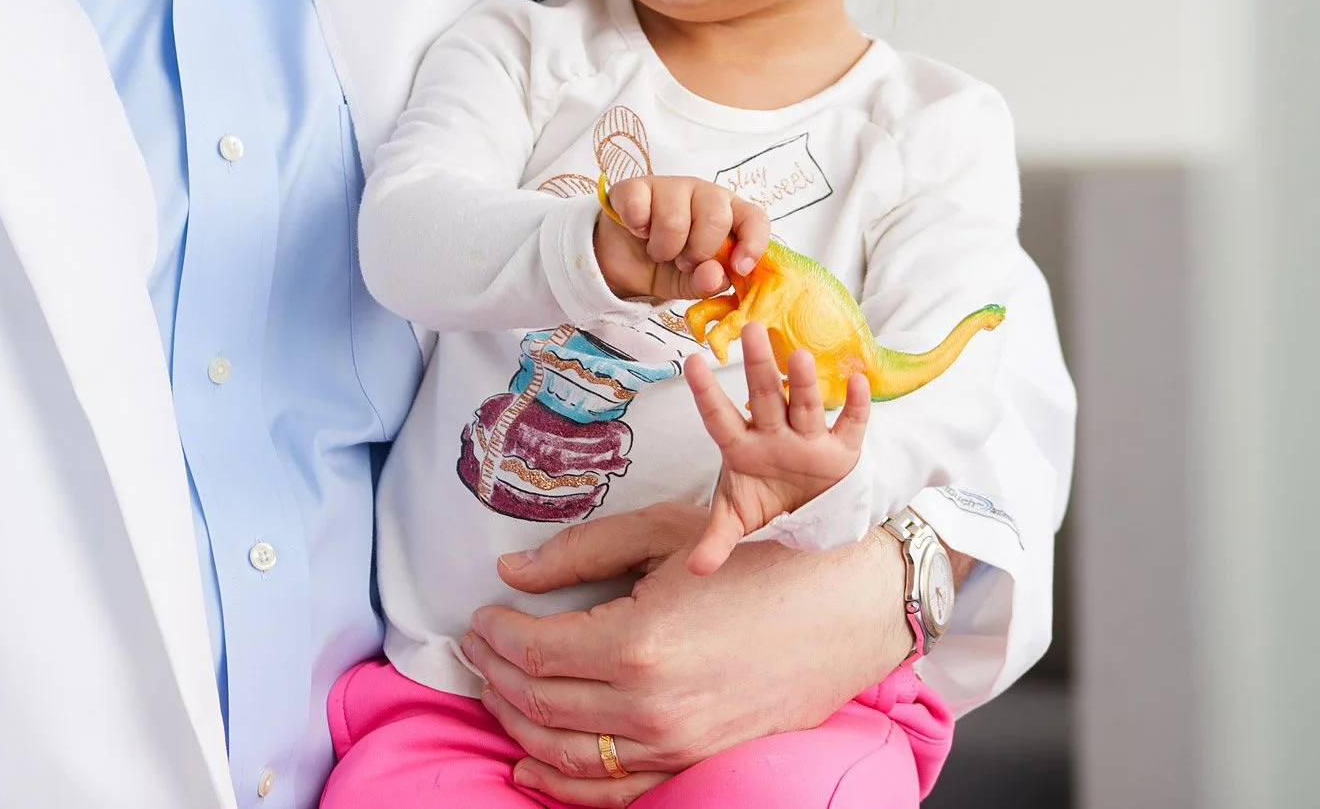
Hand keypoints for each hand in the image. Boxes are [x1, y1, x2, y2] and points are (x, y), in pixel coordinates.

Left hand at [460, 502, 909, 801]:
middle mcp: (649, 707)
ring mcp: (674, 745)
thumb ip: (579, 553)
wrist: (844, 609)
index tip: (480, 615)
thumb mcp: (663, 534)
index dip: (493, 634)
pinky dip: (560, 785)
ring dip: (515, 722)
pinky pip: (613, 792)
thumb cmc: (758, 561)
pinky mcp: (694, 763)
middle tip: (475, 647)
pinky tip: (527, 764)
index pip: (532, 651)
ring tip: (493, 689)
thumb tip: (511, 572)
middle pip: (538, 702)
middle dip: (493, 673)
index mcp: (637, 645)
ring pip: (563, 753)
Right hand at [593, 175, 768, 301]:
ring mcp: (670, 186)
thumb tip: (715, 276)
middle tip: (683, 262)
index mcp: (728, 215)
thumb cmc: (668, 266)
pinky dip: (637, 228)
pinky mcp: (635, 187)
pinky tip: (638, 231)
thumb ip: (707, 282)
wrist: (622, 262)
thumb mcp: (691, 283)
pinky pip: (639, 206)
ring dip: (664, 247)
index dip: (753, 243)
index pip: (755, 218)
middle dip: (698, 251)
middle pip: (716, 217)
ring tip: (658, 251)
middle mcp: (703, 194)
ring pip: (675, 218)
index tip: (739, 268)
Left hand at [683, 324, 869, 575]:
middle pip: (765, 397)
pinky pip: (851, 425)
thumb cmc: (762, 496)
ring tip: (798, 354)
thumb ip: (717, 539)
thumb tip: (694, 571)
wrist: (805, 505)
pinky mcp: (842, 449)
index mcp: (742, 447)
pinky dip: (856, 404)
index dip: (705, 393)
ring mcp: (808, 438)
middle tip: (752, 329)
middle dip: (759, 367)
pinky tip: (857, 379)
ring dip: (802, 382)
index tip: (690, 360)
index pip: (719, 418)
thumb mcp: (738, 517)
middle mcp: (774, 434)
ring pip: (804, 405)